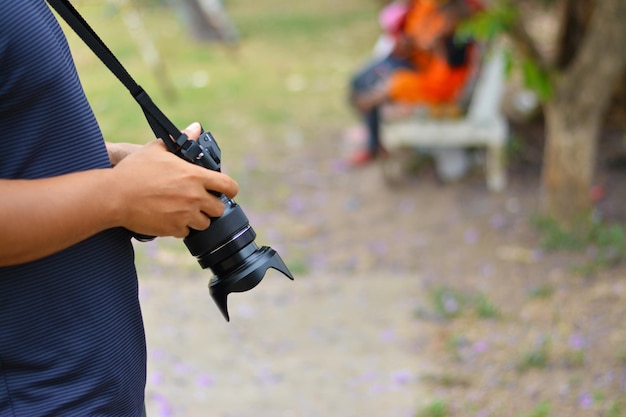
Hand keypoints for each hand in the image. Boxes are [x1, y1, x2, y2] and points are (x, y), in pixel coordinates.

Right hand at [110, 123, 238, 237]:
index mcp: (195, 176)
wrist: (114, 196)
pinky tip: (170, 218)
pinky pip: (187, 233)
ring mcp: (185, 215)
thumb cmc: (134, 171)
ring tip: (183, 210)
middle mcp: (194, 197)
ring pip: (205, 223)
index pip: (229, 186)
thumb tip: (196, 128)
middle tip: (199, 201)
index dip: (230, 189)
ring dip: (197, 218)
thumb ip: (181, 140)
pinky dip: (181, 228)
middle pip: (219, 209)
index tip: (226, 191)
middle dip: (211, 206)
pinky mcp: (174, 229)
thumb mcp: (157, 149)